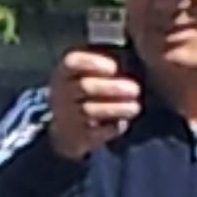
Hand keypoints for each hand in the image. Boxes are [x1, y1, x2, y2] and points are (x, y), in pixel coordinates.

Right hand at [48, 48, 143, 162]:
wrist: (68, 126)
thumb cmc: (89, 89)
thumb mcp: (90, 72)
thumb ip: (107, 63)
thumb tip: (133, 58)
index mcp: (65, 72)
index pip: (74, 62)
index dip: (94, 63)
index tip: (114, 68)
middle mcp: (61, 93)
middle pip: (85, 87)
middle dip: (113, 88)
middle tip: (135, 90)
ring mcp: (66, 116)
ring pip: (90, 111)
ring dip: (116, 109)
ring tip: (135, 107)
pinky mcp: (75, 137)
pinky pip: (93, 133)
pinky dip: (110, 129)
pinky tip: (122, 124)